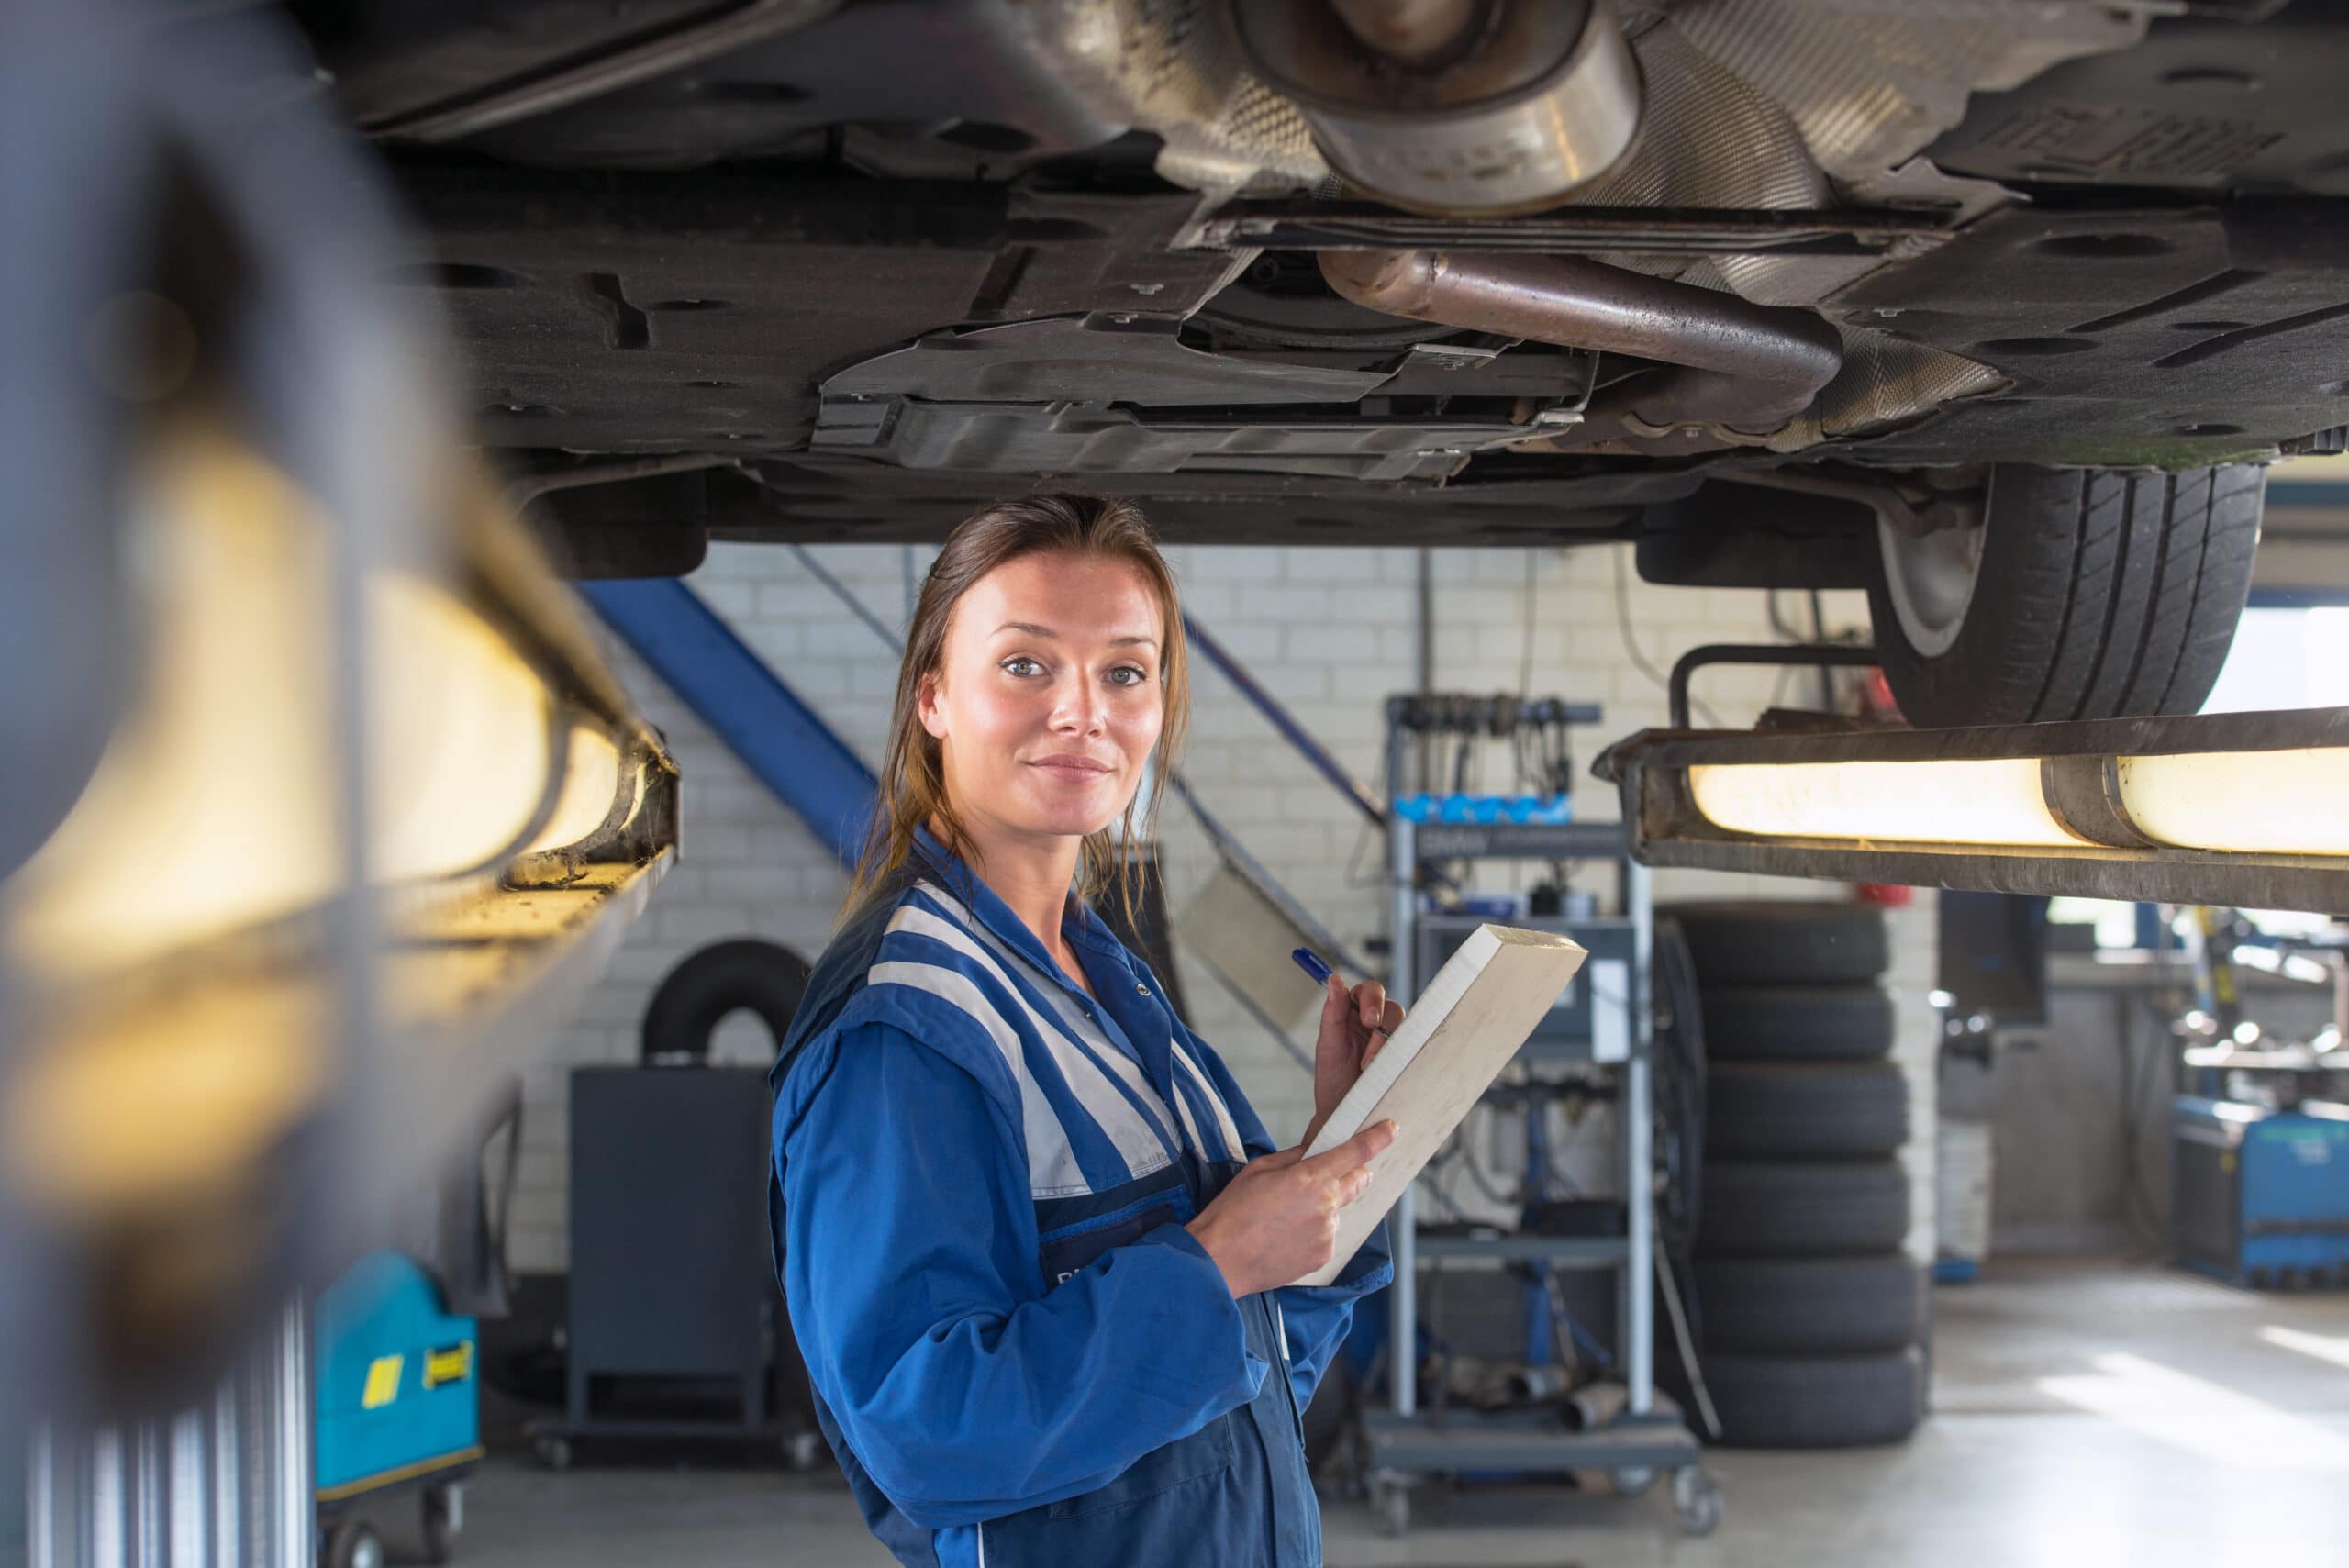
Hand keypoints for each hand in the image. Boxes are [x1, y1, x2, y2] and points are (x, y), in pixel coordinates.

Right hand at [1185, 1121, 1398, 1297]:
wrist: (1220, 1259)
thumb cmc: (1233, 1211)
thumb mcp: (1259, 1169)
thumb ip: (1294, 1158)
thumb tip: (1314, 1152)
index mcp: (1311, 1178)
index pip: (1355, 1152)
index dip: (1378, 1138)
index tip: (1391, 1128)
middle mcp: (1327, 1206)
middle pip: (1358, 1181)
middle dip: (1351, 1173)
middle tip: (1324, 1176)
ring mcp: (1328, 1234)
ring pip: (1339, 1210)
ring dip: (1325, 1207)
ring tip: (1287, 1217)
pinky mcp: (1324, 1256)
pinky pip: (1329, 1235)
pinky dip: (1316, 1231)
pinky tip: (1288, 1235)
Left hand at [1302, 975, 1403, 1148]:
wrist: (1345, 1117)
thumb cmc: (1333, 1082)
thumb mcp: (1328, 1047)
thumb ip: (1332, 1013)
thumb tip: (1334, 979)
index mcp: (1352, 1013)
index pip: (1368, 991)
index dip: (1372, 1000)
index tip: (1368, 1020)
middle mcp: (1375, 1023)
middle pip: (1391, 1007)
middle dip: (1384, 1023)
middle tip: (1372, 1045)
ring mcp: (1392, 1041)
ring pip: (1404, 1028)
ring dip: (1388, 1046)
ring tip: (1370, 1069)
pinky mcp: (1406, 1058)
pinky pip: (1414, 1048)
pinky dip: (1403, 1057)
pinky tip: (1390, 1071)